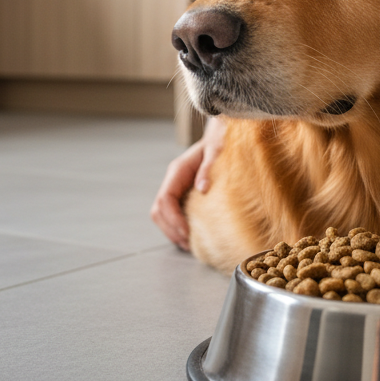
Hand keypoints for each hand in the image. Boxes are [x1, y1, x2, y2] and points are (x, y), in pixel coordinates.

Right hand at [150, 117, 225, 250]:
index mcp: (178, 171)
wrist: (221, 135)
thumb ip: (209, 168)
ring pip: (162, 215)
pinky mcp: (182, 194)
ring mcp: (175, 187)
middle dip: (170, 229)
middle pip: (158, 210)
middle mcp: (173, 180)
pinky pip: (172, 214)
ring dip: (172, 231)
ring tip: (189, 244)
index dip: (173, 219)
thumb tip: (202, 188)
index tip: (187, 233)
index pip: (165, 199)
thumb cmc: (221, 142)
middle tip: (189, 244)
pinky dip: (178, 227)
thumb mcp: (217, 151)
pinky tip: (192, 236)